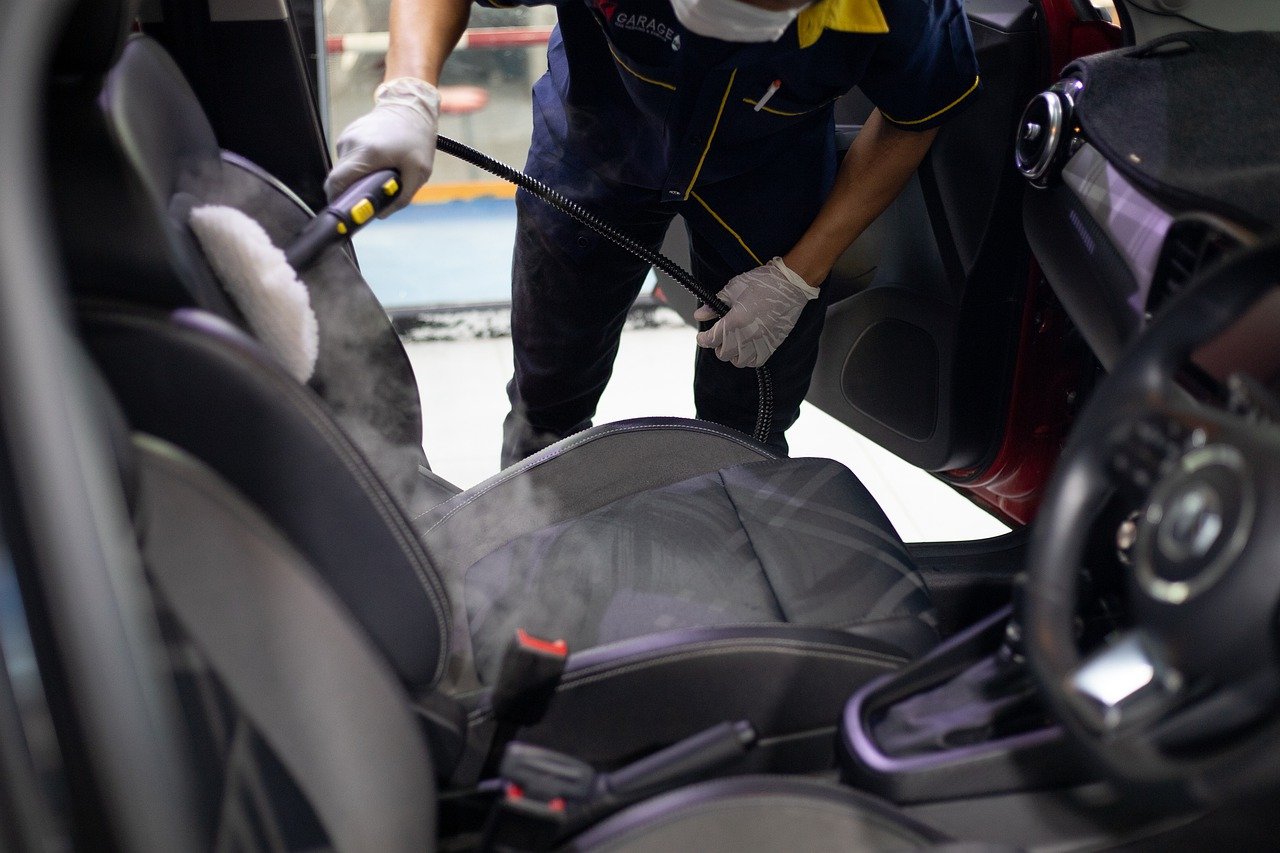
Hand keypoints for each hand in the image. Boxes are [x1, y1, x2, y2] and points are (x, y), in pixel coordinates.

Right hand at [324, 77, 439, 216]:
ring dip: (358, 178)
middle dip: (352, 192)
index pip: (337, 183)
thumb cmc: (417, 138)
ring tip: (379, 173)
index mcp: (367, 152)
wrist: (411, 106)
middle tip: (370, 197)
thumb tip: (380, 214)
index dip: (338, 201)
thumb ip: (401, 198)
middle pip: (338, 179)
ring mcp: (347, 136)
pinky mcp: (348, 134)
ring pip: (343, 170)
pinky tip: (377, 162)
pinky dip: (359, 167)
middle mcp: (352, 143)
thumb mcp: (419, 172)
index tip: (348, 211)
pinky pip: (348, 160)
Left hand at [693, 258, 819, 367]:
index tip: (702, 337)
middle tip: (719, 336)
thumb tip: (700, 315)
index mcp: (735, 321)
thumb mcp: (733, 289)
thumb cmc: (763, 283)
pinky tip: (747, 349)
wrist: (791, 284)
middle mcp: (748, 335)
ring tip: (733, 343)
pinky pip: (757, 362)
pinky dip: (749, 359)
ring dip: (733, 354)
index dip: (703, 339)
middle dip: (717, 346)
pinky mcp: (773, 344)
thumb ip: (714, 305)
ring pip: (739, 361)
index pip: (712, 340)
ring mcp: (761, 342)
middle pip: (723, 354)